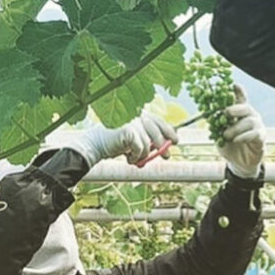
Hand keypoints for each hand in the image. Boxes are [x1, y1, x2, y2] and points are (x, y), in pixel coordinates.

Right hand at [45, 113, 178, 166]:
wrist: (98, 145)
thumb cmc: (117, 143)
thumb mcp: (136, 141)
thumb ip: (149, 140)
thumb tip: (166, 149)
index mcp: (140, 115)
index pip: (159, 121)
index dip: (169, 131)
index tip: (176, 141)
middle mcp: (137, 116)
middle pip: (157, 131)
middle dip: (163, 146)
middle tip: (166, 156)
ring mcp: (132, 122)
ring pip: (148, 144)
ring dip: (143, 155)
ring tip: (134, 158)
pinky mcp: (128, 131)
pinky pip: (140, 148)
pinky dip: (136, 157)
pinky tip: (128, 158)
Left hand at [218, 86, 264, 178]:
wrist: (238, 163)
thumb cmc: (229, 145)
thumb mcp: (219, 133)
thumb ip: (216, 123)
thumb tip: (208, 114)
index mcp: (240, 113)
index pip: (240, 99)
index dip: (238, 91)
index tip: (233, 85)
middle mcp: (250, 116)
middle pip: (245, 107)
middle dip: (235, 108)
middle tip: (226, 112)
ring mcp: (257, 126)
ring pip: (249, 121)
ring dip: (236, 128)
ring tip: (226, 135)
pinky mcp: (261, 138)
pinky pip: (255, 134)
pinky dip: (244, 136)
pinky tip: (237, 140)